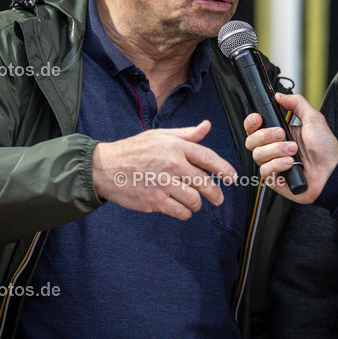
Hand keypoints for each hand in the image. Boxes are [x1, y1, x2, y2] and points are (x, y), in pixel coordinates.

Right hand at [92, 121, 237, 219]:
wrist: (105, 167)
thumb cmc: (134, 150)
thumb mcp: (160, 135)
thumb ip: (186, 134)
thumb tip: (206, 126)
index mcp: (175, 146)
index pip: (208, 158)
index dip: (224, 169)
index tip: (232, 177)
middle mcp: (172, 164)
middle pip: (205, 183)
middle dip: (215, 193)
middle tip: (218, 198)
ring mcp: (163, 184)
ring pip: (194, 199)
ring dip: (198, 203)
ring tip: (195, 202)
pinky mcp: (155, 200)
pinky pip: (180, 211)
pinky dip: (185, 213)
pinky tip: (183, 209)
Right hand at [244, 92, 337, 203]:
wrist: (332, 171)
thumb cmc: (325, 149)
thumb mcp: (313, 119)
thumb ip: (297, 103)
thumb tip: (279, 95)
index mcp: (279, 133)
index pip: (254, 127)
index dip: (251, 122)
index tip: (258, 119)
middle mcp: (273, 148)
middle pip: (251, 140)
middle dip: (265, 135)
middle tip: (282, 134)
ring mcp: (273, 164)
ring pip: (257, 155)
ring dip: (276, 150)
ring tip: (293, 150)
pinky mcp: (274, 179)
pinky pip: (265, 171)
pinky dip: (277, 164)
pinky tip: (291, 163)